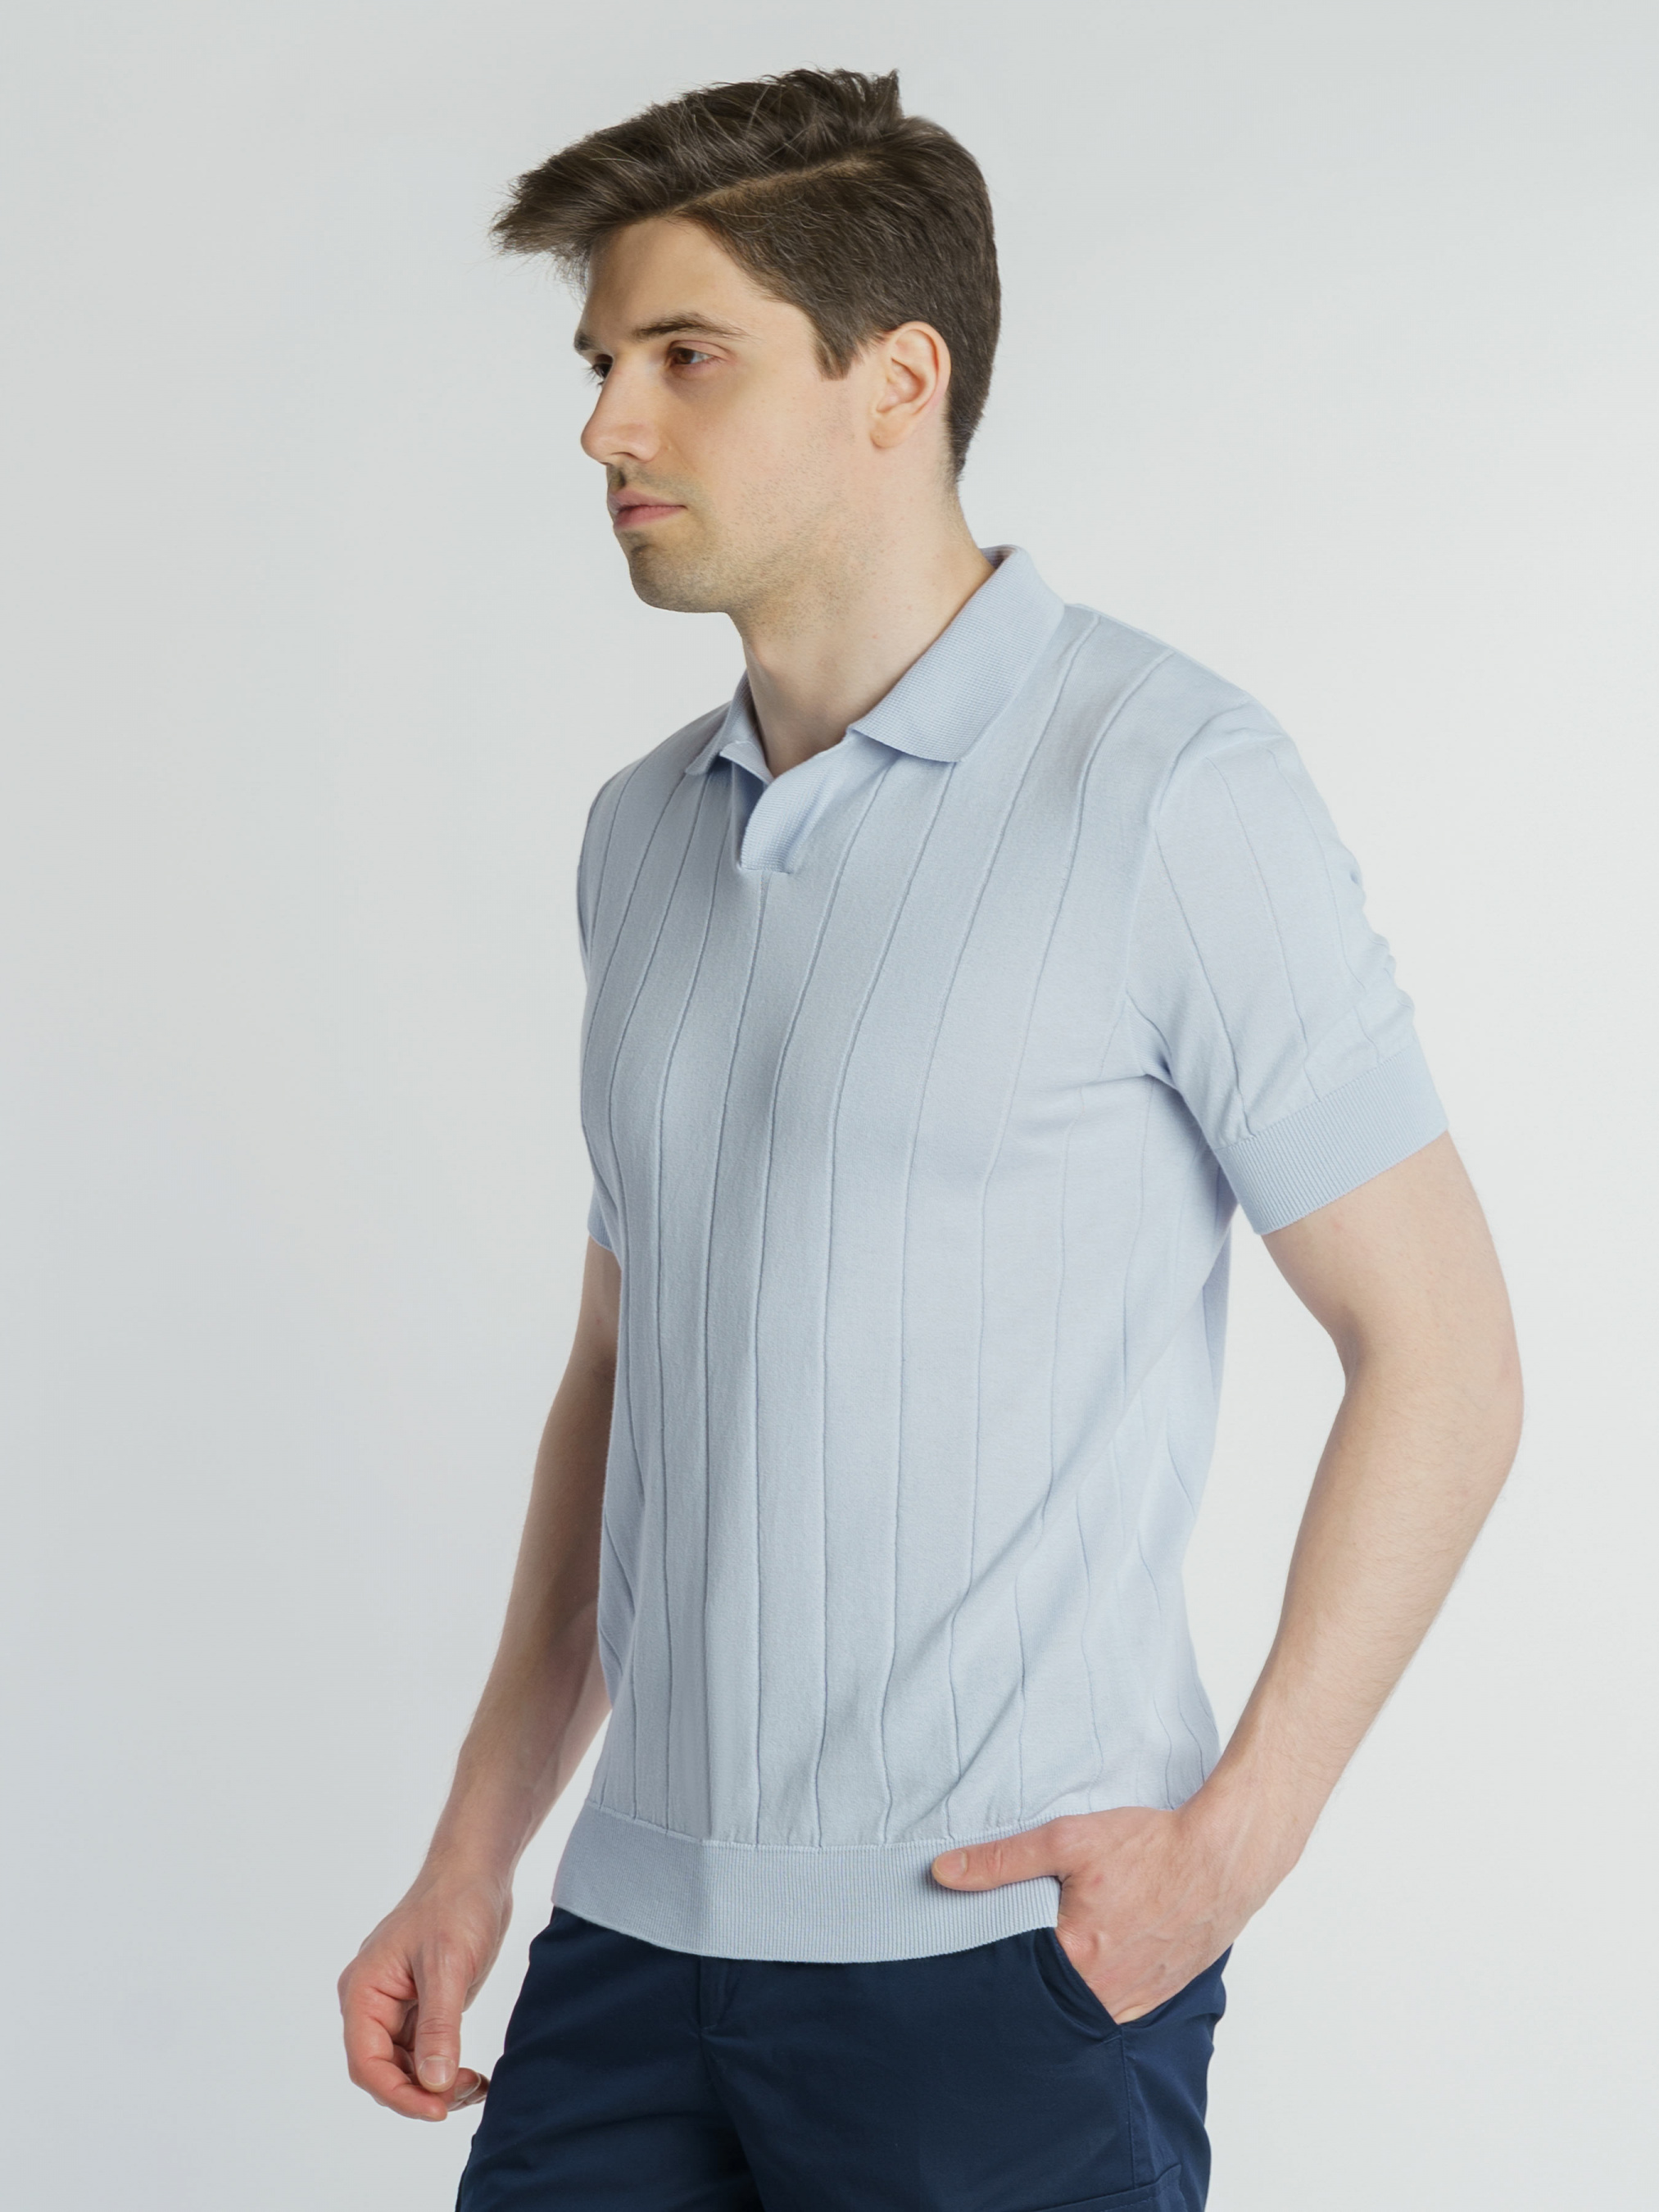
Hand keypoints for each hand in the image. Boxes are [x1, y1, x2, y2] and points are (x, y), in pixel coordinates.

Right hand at [338, 1870, 511, 2120]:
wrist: (477, 1870)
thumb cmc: (456, 1905)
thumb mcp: (448, 1966)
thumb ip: (439, 2027)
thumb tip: (433, 2085)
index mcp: (363, 1991)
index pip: (367, 2062)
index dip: (399, 2095)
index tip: (439, 2110)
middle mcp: (372, 2003)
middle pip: (384, 2071)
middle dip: (422, 2093)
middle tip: (467, 2092)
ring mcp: (396, 2006)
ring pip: (405, 2067)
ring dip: (437, 2085)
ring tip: (478, 2085)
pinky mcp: (420, 2006)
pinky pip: (424, 2051)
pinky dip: (445, 2068)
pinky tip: (474, 2076)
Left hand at [931, 1800, 1283, 2021]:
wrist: (1221, 1859)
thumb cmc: (1150, 1846)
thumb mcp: (1069, 1838)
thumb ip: (1002, 1860)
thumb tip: (943, 1873)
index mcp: (1073, 1955)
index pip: (1008, 1971)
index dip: (987, 1956)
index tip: (967, 1944)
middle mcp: (1100, 1991)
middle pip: (1040, 1994)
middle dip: (1020, 1976)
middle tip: (1000, 1953)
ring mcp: (1128, 2001)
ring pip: (1074, 2006)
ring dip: (1055, 1988)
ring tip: (1042, 1957)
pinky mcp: (1151, 2000)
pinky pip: (1107, 2010)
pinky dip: (1089, 1995)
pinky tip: (1082, 1967)